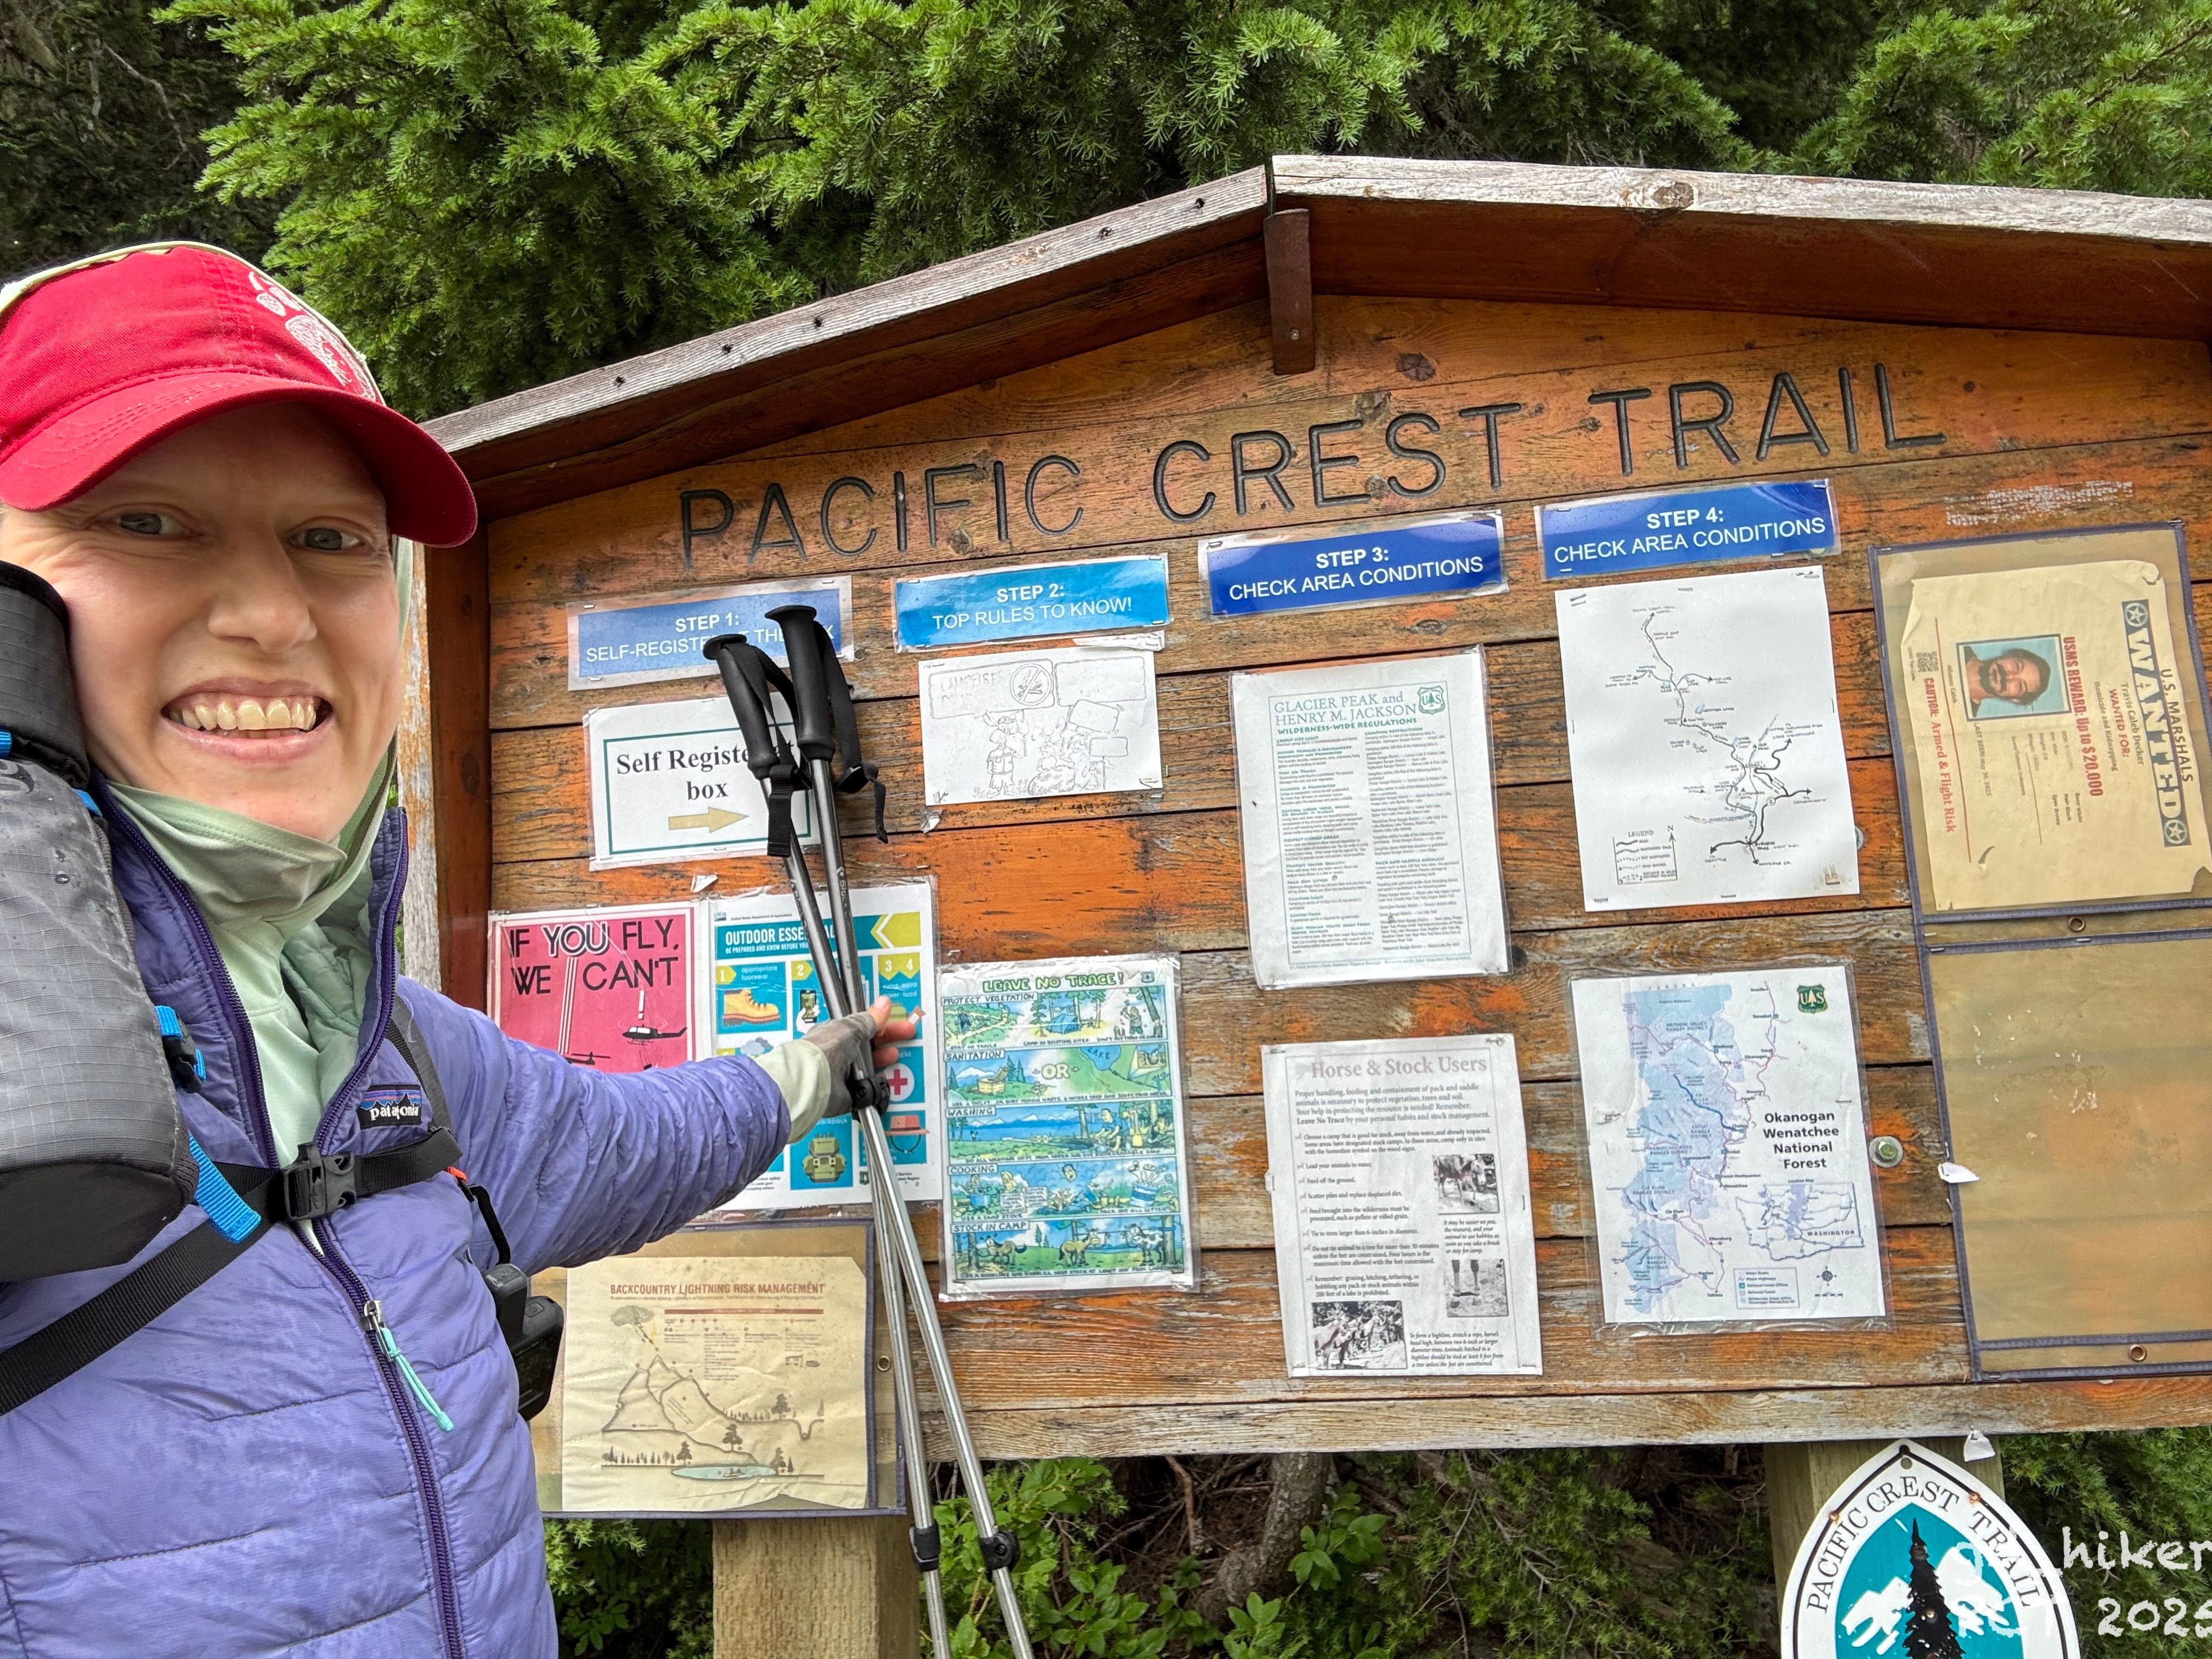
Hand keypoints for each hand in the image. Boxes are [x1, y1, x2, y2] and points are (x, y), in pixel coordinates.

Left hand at [801, 997, 918, 1116]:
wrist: (812, 1080)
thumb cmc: (824, 1049)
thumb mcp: (851, 1028)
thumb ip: (869, 1019)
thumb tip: (883, 1004)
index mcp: (837, 1035)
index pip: (864, 1028)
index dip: (882, 1024)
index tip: (898, 1023)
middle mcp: (840, 1054)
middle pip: (869, 1046)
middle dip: (888, 1040)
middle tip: (907, 1034)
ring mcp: (844, 1075)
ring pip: (870, 1068)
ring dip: (882, 1062)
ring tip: (894, 1056)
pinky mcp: (848, 1095)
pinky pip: (868, 1090)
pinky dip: (876, 1087)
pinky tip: (881, 1080)